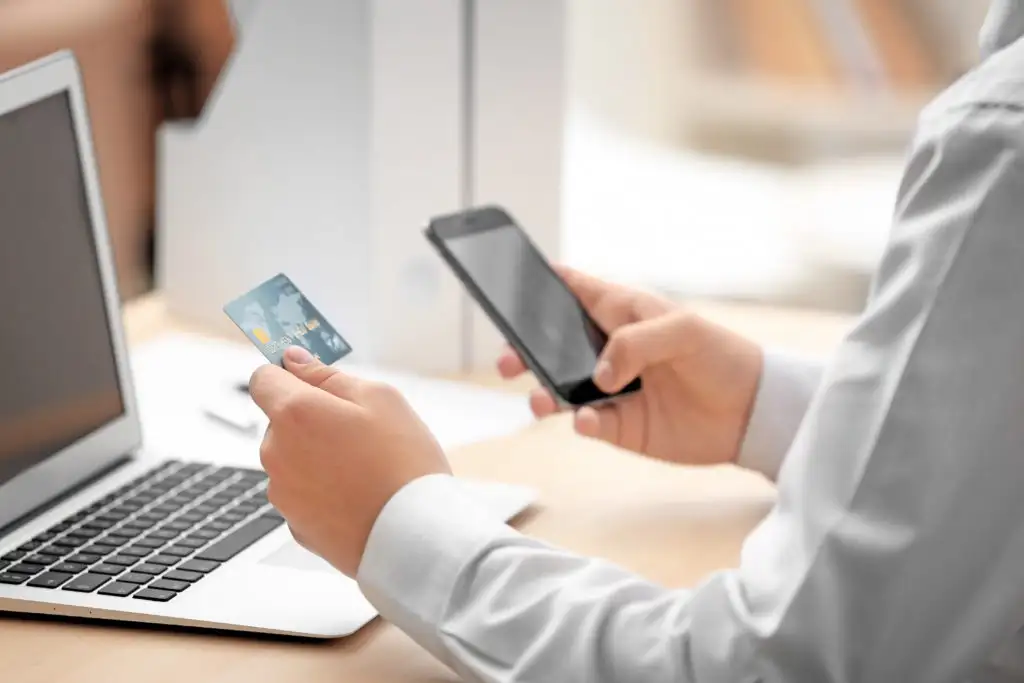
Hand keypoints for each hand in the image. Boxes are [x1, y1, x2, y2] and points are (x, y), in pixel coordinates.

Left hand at [249, 346, 450, 575]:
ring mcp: (282, 493)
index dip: (287, 374)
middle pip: (281, 422)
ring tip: (364, 469)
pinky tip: (358, 495)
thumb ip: (328, 375)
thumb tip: (295, 361)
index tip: (308, 379)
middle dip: (311, 420)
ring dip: (317, 456)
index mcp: (294, 414)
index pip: (263, 379)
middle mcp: (277, 453)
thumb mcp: (380, 398)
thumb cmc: (403, 464)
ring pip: (292, 459)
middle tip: (360, 432)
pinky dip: (323, 490)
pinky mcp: (294, 524)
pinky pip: (304, 494)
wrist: (415, 537)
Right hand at [498, 267, 763, 466]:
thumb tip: (599, 375)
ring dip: (544, 392)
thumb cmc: (721, 355)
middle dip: (524, 350)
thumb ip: (635, 343)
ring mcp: (612, 390)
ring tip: (541, 400)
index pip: (573, 289)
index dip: (542, 282)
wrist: (753, 412)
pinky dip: (582, 423)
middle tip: (508, 361)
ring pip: (560, 388)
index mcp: (621, 312)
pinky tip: (586, 421)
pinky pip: (589, 424)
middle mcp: (609, 350)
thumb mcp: (682, 330)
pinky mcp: (622, 426)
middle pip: (552, 344)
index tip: (512, 283)